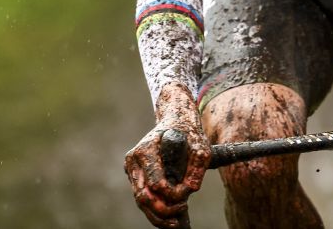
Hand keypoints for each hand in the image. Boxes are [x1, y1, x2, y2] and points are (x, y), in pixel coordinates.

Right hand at [125, 82, 210, 226]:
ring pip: (140, 199)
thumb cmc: (188, 129)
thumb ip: (198, 165)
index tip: (187, 195)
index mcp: (146, 150)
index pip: (156, 183)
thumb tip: (190, 189)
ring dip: (156, 214)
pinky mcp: (135, 173)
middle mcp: (134, 159)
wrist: (175, 116)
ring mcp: (132, 167)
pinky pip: (142, 195)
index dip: (172, 195)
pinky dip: (153, 208)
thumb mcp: (200, 144)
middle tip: (180, 214)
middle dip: (161, 210)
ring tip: (175, 223)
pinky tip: (169, 217)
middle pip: (143, 195)